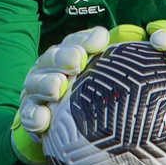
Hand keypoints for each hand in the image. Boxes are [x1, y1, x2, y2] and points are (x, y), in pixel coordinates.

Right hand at [11, 27, 113, 164]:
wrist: (63, 130)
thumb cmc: (90, 95)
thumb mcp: (105, 73)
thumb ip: (118, 54)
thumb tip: (136, 34)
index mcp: (68, 54)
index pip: (76, 41)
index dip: (86, 39)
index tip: (101, 41)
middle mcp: (49, 68)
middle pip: (53, 58)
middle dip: (64, 57)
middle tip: (78, 60)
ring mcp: (36, 91)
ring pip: (36, 84)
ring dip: (45, 84)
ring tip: (56, 88)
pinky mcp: (31, 114)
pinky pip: (29, 115)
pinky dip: (34, 116)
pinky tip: (43, 118)